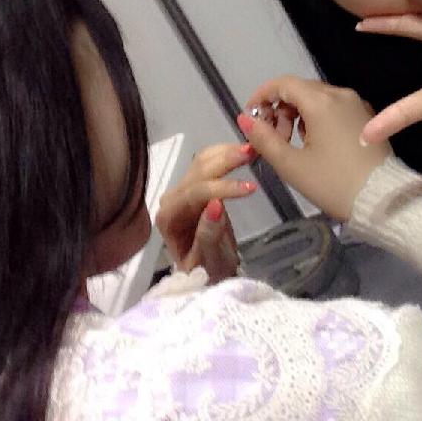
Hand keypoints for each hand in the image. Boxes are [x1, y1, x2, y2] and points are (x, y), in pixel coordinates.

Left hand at [155, 143, 256, 279]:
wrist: (206, 272)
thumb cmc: (206, 272)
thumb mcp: (208, 262)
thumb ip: (208, 235)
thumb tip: (215, 205)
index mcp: (169, 219)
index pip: (194, 194)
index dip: (222, 188)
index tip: (250, 188)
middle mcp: (171, 200)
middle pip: (197, 172)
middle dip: (225, 161)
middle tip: (252, 153)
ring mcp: (181, 191)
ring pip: (201, 162)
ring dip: (226, 152)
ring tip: (251, 149)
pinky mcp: (194, 185)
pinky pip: (206, 162)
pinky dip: (224, 153)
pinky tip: (240, 150)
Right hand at [238, 76, 390, 220]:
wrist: (381, 199)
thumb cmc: (333, 183)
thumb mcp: (291, 165)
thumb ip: (264, 139)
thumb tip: (245, 119)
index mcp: (321, 102)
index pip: (283, 84)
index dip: (261, 96)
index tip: (250, 117)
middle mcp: (341, 94)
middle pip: (301, 89)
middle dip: (280, 109)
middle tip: (272, 138)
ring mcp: (357, 105)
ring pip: (318, 98)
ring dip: (298, 114)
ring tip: (293, 145)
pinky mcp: (366, 118)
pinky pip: (335, 108)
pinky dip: (318, 118)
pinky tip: (315, 144)